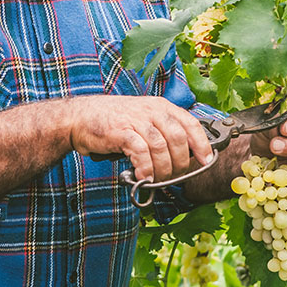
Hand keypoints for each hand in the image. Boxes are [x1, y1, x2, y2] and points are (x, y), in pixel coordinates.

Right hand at [69, 95, 213, 182]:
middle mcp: (151, 111)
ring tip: (157, 179)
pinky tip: (144, 177)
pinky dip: (146, 168)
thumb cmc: (113, 121)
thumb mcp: (143, 119)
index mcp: (161, 107)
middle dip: (180, 163)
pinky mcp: (121, 132)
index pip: (190, 124)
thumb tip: (182, 157)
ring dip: (163, 170)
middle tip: (173, 176)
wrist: (81, 117)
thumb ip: (162, 133)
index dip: (201, 144)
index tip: (206, 161)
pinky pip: (141, 152)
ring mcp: (136, 120)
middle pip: (178, 139)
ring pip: (162, 148)